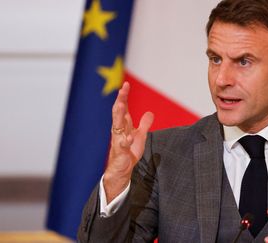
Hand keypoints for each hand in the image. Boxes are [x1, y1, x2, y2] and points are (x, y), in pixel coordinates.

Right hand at [103, 82, 153, 202]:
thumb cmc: (128, 153)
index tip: (125, 84)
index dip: (124, 97)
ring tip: (121, 105)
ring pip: (117, 126)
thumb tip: (150, 113)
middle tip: (122, 89)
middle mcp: (118, 131)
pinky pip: (122, 145)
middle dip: (120, 100)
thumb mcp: (139, 136)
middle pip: (118, 113)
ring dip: (119, 116)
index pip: (122, 108)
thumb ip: (144, 125)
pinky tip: (128, 137)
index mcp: (123, 126)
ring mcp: (118, 141)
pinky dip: (125, 141)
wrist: (121, 170)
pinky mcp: (120, 152)